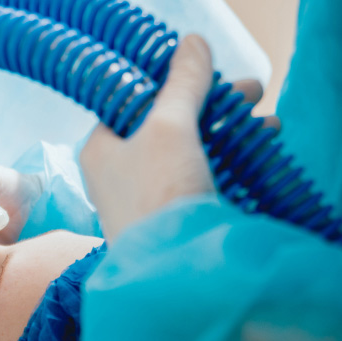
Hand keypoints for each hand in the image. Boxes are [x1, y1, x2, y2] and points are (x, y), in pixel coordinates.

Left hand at [80, 35, 279, 241]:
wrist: (172, 270)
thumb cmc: (157, 194)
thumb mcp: (169, 128)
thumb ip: (182, 84)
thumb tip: (192, 44)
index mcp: (101, 146)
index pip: (133, 101)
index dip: (172, 83)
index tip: (209, 75)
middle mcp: (115, 171)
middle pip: (165, 123)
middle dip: (212, 106)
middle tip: (252, 94)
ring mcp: (142, 196)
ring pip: (185, 151)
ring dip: (225, 133)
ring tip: (264, 124)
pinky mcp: (168, 215)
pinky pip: (196, 177)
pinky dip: (224, 162)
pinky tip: (253, 155)